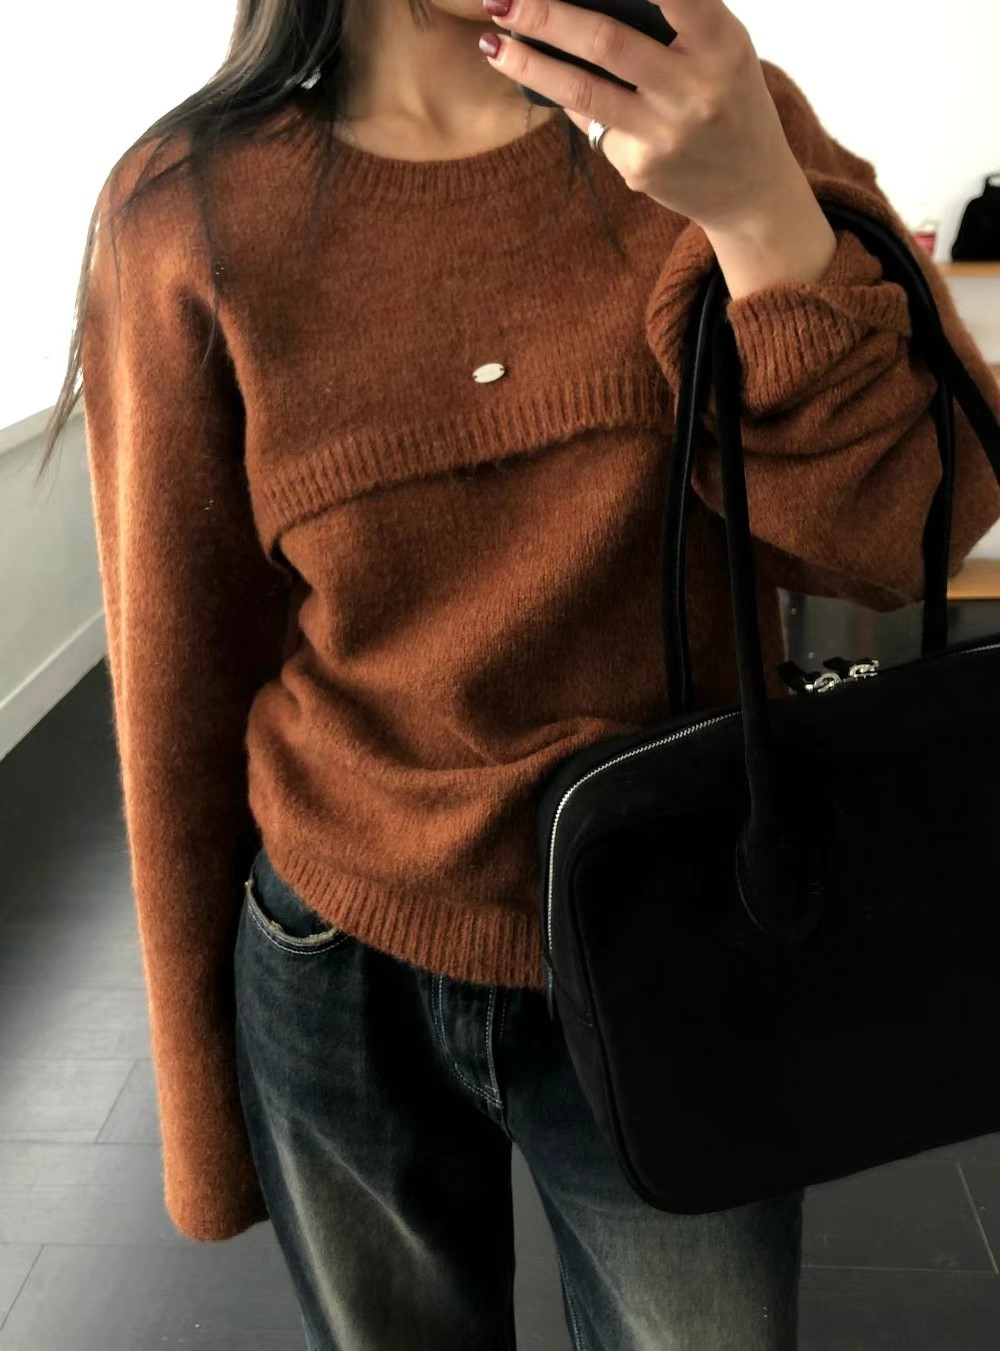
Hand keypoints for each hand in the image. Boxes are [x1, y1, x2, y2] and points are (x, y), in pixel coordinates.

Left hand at [480, 0, 806, 235]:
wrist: (749, 191)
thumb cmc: (727, 98)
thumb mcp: (722, 49)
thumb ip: (675, 18)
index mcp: (723, 45)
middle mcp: (695, 91)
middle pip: (606, 42)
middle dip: (546, 15)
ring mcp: (664, 135)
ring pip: (583, 92)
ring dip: (529, 64)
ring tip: (492, 44)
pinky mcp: (639, 167)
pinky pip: (590, 123)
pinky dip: (565, 96)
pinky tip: (544, 80)